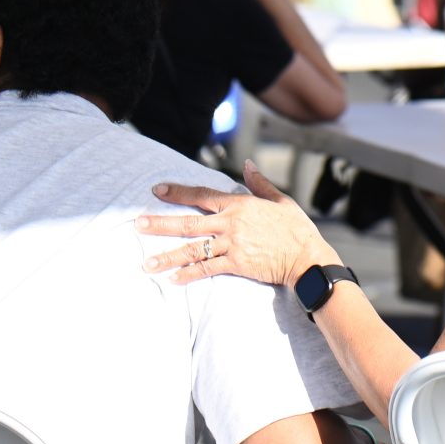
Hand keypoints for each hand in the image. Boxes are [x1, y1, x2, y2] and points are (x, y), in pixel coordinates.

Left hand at [143, 163, 334, 286]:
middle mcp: (230, 224)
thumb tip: (248, 164)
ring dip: (168, 256)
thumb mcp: (280, 200)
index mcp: (239, 205)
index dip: (178, 192)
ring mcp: (232, 245)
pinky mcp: (236, 264)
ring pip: (193, 250)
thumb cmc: (296, 229)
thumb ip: (260, 183)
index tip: (157, 190)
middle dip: (161, 224)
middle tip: (137, 224)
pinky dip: (189, 274)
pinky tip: (173, 279)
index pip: (201, 195)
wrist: (307, 256)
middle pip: (189, 222)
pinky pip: (207, 269)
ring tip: (147, 263)